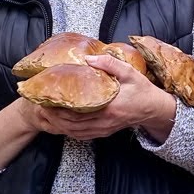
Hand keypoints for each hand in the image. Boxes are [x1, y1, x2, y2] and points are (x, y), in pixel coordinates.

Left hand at [26, 54, 176, 140]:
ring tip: (46, 114)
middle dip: (54, 116)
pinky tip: (60, 123)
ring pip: (74, 131)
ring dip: (58, 124)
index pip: (78, 110)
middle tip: (40, 105)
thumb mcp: (130, 73)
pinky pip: (82, 135)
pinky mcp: (103, 132)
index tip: (47, 98)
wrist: (153, 109)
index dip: (60, 106)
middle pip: (72, 123)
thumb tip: (88, 59)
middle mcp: (103, 121)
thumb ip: (110, 64)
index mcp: (109, 107)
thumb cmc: (142, 90)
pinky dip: (68, 130)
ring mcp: (103, 129)